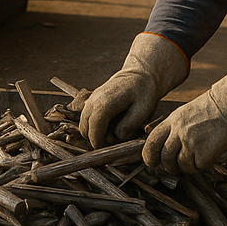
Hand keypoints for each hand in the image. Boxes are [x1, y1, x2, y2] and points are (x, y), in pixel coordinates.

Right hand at [79, 33, 188, 147]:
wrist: (139, 76)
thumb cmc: (143, 93)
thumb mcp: (143, 111)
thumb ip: (128, 126)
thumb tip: (116, 136)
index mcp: (105, 102)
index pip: (93, 128)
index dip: (98, 142)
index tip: (109, 149)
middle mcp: (94, 100)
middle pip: (84, 128)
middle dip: (96, 139)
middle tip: (116, 139)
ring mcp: (91, 100)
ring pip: (83, 124)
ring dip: (94, 133)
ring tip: (114, 132)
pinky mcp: (92, 101)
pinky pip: (86, 119)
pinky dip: (93, 126)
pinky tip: (110, 125)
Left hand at [142, 91, 226, 174]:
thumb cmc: (208, 111)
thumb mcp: (184, 114)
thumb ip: (173, 129)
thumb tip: (164, 147)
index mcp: (172, 121)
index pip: (152, 141)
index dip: (149, 155)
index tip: (151, 163)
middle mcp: (178, 132)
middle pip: (164, 156)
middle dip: (167, 166)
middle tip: (173, 169)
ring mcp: (190, 143)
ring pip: (180, 165)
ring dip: (184, 168)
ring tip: (192, 162)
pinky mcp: (203, 154)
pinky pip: (195, 168)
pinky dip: (199, 167)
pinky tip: (205, 158)